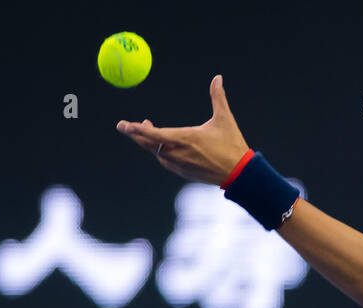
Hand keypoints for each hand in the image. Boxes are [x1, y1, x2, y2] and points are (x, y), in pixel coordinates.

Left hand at [116, 74, 249, 185]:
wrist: (240, 174)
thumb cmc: (232, 145)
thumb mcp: (225, 119)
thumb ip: (218, 97)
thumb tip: (217, 77)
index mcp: (185, 138)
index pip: (153, 134)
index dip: (136, 129)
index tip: (123, 125)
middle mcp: (178, 153)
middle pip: (149, 144)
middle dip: (137, 134)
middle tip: (128, 126)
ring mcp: (180, 165)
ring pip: (157, 154)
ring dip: (150, 143)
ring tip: (148, 132)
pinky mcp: (184, 173)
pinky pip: (166, 162)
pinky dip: (160, 153)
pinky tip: (162, 146)